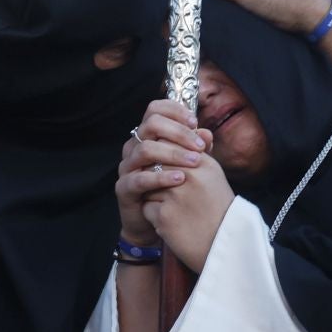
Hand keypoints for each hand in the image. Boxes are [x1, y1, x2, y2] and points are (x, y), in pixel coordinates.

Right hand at [118, 101, 212, 246]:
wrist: (152, 221)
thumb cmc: (171, 189)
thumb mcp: (188, 165)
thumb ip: (197, 150)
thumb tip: (208, 133)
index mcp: (147, 136)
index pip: (155, 109)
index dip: (174, 111)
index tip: (194, 122)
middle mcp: (134, 147)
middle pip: (151, 124)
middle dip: (178, 132)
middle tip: (199, 145)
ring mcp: (127, 167)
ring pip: (145, 149)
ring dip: (173, 153)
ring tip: (195, 162)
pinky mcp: (124, 188)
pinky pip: (140, 178)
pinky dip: (162, 177)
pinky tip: (180, 179)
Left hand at [142, 157, 234, 273]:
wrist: (223, 247)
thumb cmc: (218, 211)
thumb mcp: (213, 178)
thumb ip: (198, 155)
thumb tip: (191, 133)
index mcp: (204, 164)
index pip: (170, 147)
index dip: (163, 159)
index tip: (167, 172)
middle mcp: (190, 176)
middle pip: (155, 165)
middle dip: (155, 178)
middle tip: (167, 193)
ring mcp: (176, 196)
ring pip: (148, 187)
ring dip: (154, 198)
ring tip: (174, 210)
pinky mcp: (164, 216)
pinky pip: (146, 208)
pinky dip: (154, 216)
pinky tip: (172, 224)